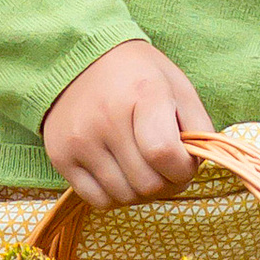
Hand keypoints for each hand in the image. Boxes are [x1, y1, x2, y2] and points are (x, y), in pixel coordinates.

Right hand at [41, 40, 214, 206]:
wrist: (80, 59)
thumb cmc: (138, 76)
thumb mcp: (178, 87)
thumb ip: (199, 128)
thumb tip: (194, 168)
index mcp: (142, 93)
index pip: (164, 154)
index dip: (183, 169)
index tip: (183, 161)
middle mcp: (105, 118)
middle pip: (148, 183)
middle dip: (167, 183)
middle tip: (166, 168)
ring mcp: (79, 140)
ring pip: (125, 197)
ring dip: (142, 192)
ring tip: (143, 168)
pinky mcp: (60, 156)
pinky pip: (98, 200)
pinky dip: (116, 196)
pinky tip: (120, 174)